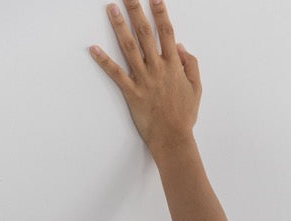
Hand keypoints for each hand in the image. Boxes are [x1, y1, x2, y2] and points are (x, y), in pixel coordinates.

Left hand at [89, 0, 201, 151]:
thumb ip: (191, 65)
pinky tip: (94, 49)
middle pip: (145, 33)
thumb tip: (181, 47)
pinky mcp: (132, 93)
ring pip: (129, 48)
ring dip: (119, 26)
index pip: (166, 32)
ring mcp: (144, 80)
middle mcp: (158, 69)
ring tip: (111, 8)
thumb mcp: (196, 88)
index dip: (160, 13)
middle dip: (136, 10)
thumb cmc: (184, 116)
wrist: (173, 139)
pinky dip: (104, 61)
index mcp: (173, 66)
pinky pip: (116, 74)